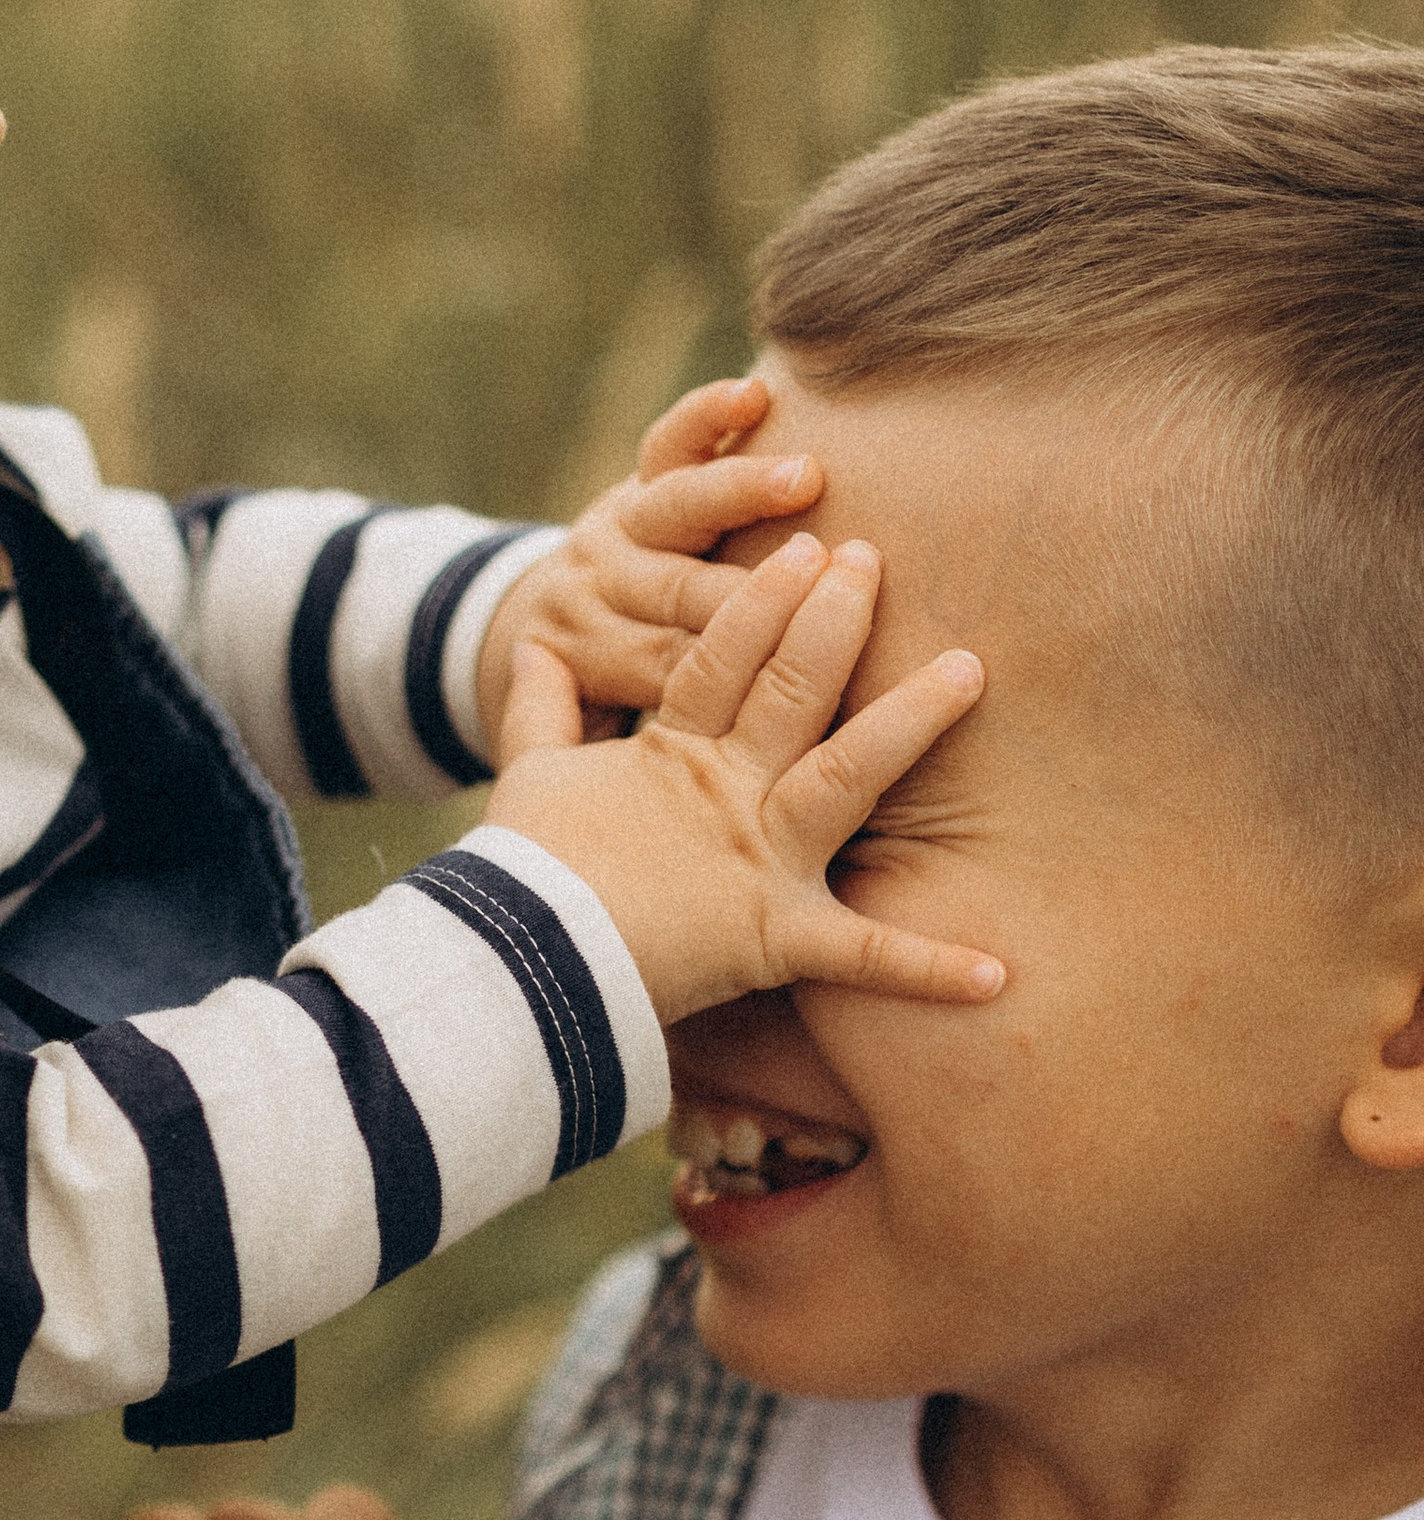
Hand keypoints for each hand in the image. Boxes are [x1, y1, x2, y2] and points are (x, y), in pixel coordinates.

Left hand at [473, 376, 806, 753]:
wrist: (532, 633)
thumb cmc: (602, 708)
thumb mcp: (602, 758)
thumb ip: (653, 777)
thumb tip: (746, 840)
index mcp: (598, 663)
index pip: (674, 674)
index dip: (741, 682)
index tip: (821, 691)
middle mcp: (602, 590)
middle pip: (679, 592)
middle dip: (751, 591)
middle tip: (830, 584)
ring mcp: (618, 528)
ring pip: (676, 506)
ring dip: (740, 491)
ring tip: (805, 479)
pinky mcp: (634, 480)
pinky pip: (668, 441)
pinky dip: (707, 413)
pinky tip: (754, 394)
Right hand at [486, 533, 1001, 1025]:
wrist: (520, 967)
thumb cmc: (521, 876)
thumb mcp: (524, 781)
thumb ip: (537, 710)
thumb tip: (529, 645)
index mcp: (670, 756)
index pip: (721, 657)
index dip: (763, 599)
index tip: (806, 546)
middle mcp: (727, 796)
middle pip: (791, 689)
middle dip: (836, 620)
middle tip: (875, 558)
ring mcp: (760, 862)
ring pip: (849, 776)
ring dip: (911, 721)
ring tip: (970, 668)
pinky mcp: (779, 940)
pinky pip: (864, 957)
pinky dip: (928, 970)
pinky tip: (998, 972)